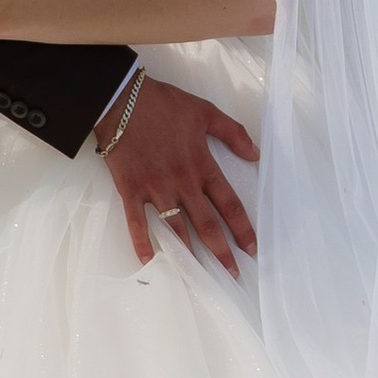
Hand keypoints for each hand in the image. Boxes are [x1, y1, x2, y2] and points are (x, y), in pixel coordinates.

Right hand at [103, 75, 258, 273]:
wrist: (122, 100)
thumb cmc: (164, 103)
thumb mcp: (206, 112)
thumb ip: (233, 133)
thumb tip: (256, 154)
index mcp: (202, 165)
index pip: (228, 203)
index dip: (242, 228)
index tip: (252, 249)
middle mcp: (182, 182)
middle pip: (206, 224)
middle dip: (221, 252)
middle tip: (232, 274)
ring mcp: (155, 188)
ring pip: (176, 227)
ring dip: (189, 254)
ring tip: (200, 277)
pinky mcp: (130, 189)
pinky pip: (136, 222)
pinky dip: (143, 243)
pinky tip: (150, 262)